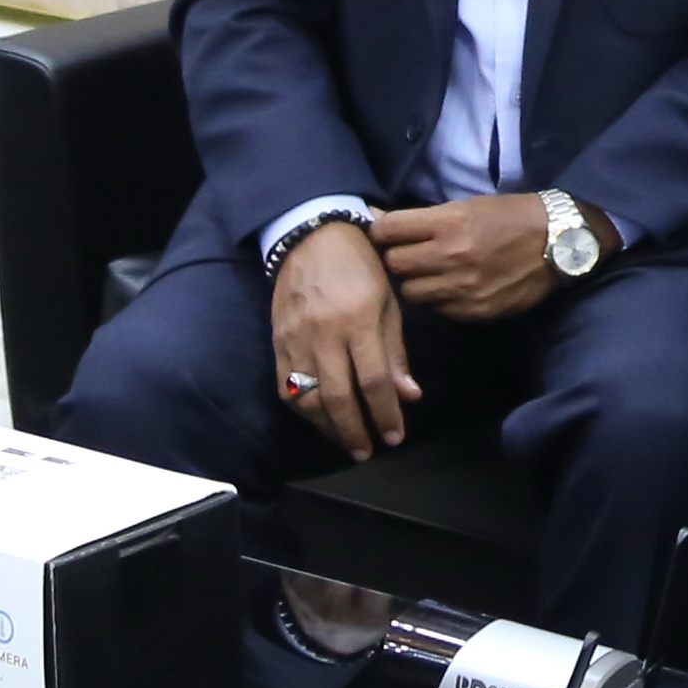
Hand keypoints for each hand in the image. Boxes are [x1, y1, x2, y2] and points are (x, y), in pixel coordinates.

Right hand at [268, 218, 420, 457]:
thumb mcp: (388, 303)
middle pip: (338, 396)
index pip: (373, 380)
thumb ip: (395, 353)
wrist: (312, 236)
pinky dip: (304, 410)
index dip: (385, 413)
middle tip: (368, 451)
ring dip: (328, 427)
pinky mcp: (277, 341)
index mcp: (358, 320)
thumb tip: (409, 396)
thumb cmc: (360, 267)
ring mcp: (295, 339)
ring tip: (347, 441)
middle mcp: (323, 333)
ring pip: (308, 398)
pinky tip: (320, 419)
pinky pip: (286, 387)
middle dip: (355, 431)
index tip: (395, 436)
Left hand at [374, 193, 599, 324]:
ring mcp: (463, 287)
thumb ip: (423, 218)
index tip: (382, 233)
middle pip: (394, 264)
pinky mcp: (474, 311)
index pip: (388, 230)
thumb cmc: (510, 217)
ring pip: (411, 293)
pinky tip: (454, 287)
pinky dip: (440, 299)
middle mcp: (452, 256)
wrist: (559, 243)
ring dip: (415, 283)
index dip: (380, 231)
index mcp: (450, 222)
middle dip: (395, 258)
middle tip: (407, 254)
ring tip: (430, 273)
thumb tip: (378, 219)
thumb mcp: (467, 205)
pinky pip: (438, 309)